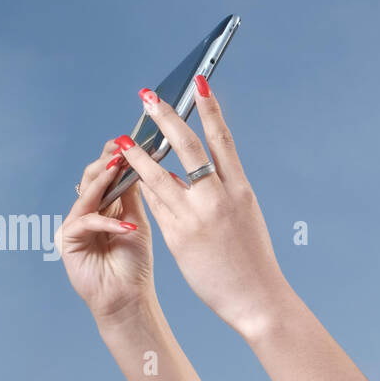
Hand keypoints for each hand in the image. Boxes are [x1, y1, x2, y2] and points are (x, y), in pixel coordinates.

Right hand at [55, 138, 156, 323]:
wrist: (128, 299)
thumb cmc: (134, 266)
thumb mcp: (136, 223)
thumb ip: (130, 196)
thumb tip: (134, 163)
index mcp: (105, 207)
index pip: (107, 176)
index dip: (115, 159)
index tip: (128, 143)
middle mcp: (88, 212)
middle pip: (91, 179)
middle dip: (106, 163)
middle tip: (119, 150)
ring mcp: (76, 225)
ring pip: (86, 195)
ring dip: (102, 182)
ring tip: (117, 170)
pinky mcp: (67, 240)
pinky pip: (85, 222)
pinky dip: (105, 222)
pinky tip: (124, 226)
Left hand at [114, 80, 287, 335]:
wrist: (257, 299)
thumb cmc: (253, 262)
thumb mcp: (244, 219)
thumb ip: (219, 195)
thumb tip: (186, 177)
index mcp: (241, 190)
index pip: (223, 139)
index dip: (210, 108)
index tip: (199, 81)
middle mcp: (218, 198)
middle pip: (187, 147)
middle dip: (165, 117)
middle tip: (147, 97)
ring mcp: (197, 216)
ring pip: (159, 176)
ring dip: (138, 154)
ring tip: (122, 140)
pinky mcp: (178, 237)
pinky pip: (155, 206)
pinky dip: (142, 189)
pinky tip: (129, 178)